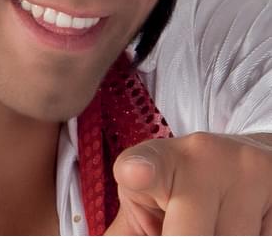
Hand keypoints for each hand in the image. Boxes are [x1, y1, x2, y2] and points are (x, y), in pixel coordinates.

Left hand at [104, 132, 271, 234]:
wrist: (239, 161)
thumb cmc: (179, 192)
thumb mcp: (147, 207)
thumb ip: (127, 235)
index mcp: (158, 161)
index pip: (146, 166)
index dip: (140, 173)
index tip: (135, 175)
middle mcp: (201, 156)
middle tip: (190, 225)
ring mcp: (244, 169)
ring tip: (216, 226)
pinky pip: (263, 235)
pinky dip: (252, 236)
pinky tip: (246, 224)